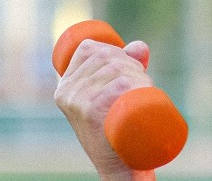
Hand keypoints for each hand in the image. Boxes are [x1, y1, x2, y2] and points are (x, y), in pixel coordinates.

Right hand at [54, 39, 156, 180]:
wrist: (120, 164)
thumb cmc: (119, 127)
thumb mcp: (115, 94)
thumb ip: (127, 66)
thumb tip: (140, 46)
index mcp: (66, 86)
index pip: (88, 48)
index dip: (114, 50)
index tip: (128, 67)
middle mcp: (67, 92)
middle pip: (107, 56)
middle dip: (132, 64)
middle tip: (143, 83)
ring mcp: (77, 101)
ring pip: (117, 69)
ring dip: (140, 75)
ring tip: (145, 91)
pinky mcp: (91, 111)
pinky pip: (120, 84)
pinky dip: (137, 85)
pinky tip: (142, 93)